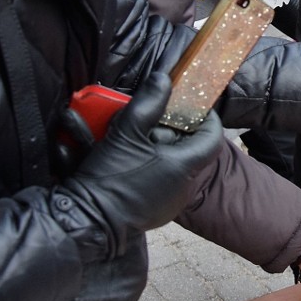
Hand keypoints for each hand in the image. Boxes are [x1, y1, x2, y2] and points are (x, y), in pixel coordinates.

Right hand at [51, 72, 222, 259]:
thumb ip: (148, 103)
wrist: (88, 222)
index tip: (195, 106)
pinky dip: (153, 168)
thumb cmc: (111, 178)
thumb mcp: (126, 133)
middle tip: (157, 121)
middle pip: (191, 151)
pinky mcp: (156, 212)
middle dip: (176, 133)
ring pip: (176, 167)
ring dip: (162, 150)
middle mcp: (184, 187)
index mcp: (184, 167)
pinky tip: (132, 161)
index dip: (208, 119)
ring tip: (141, 139)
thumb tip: (163, 78)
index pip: (212, 138)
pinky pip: (163, 183)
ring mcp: (171, 203)